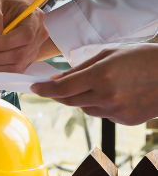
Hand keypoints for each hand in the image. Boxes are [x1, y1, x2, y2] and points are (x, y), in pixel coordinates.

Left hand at [30, 44, 157, 125]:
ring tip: (99, 83)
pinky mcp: (125, 120)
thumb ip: (80, 69)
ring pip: (85, 108)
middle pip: (69, 101)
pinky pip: (102, 113)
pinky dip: (100, 104)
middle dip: (59, 94)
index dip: (44, 90)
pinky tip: (115, 92)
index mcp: (100, 76)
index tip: (34, 88)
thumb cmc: (141, 57)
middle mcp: (107, 96)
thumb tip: (56, 80)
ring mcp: (117, 111)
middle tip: (54, 86)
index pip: (61, 89)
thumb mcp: (108, 54)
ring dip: (81, 98)